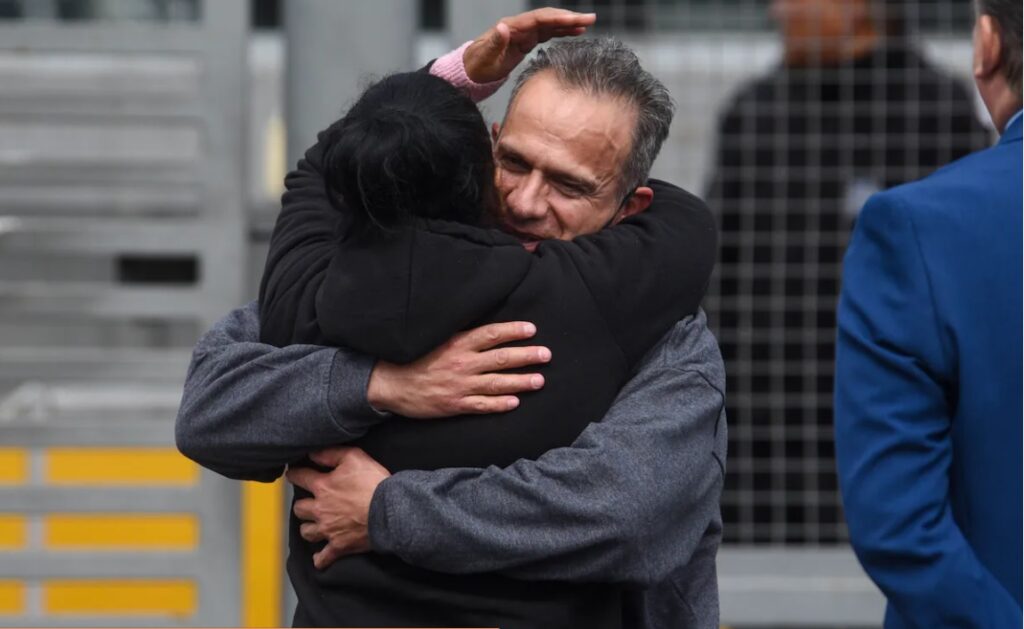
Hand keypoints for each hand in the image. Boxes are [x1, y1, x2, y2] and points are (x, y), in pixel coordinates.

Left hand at [287, 447, 389, 569]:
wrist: (389, 511)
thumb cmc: (373, 483)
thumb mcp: (355, 457)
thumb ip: (331, 454)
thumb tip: (313, 454)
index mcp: (323, 487)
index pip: (299, 478)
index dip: (294, 474)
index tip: (293, 474)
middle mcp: (320, 510)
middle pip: (299, 509)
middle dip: (302, 504)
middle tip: (308, 502)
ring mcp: (328, 530)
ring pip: (306, 532)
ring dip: (308, 528)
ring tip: (313, 525)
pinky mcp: (339, 546)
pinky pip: (323, 557)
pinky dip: (320, 558)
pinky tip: (319, 558)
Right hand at [367, 321, 550, 417]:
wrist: (389, 384)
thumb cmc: (413, 359)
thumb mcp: (436, 340)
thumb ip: (460, 337)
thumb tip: (484, 331)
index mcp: (457, 344)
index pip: (492, 334)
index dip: (513, 331)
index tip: (531, 330)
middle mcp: (462, 363)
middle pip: (502, 358)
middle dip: (527, 356)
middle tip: (546, 355)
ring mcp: (460, 386)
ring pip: (498, 383)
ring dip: (521, 381)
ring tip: (540, 380)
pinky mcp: (455, 405)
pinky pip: (483, 405)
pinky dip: (500, 404)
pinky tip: (515, 402)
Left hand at [463, 8, 596, 83]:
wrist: (471, 70)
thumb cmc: (477, 65)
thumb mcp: (485, 57)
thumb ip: (494, 42)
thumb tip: (503, 26)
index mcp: (512, 28)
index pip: (539, 19)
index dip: (558, 18)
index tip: (575, 20)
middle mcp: (520, 27)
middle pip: (548, 18)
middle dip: (570, 18)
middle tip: (591, 18)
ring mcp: (524, 33)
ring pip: (550, 24)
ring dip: (569, 23)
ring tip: (588, 23)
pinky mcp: (526, 41)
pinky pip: (547, 33)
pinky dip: (561, 32)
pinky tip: (575, 33)